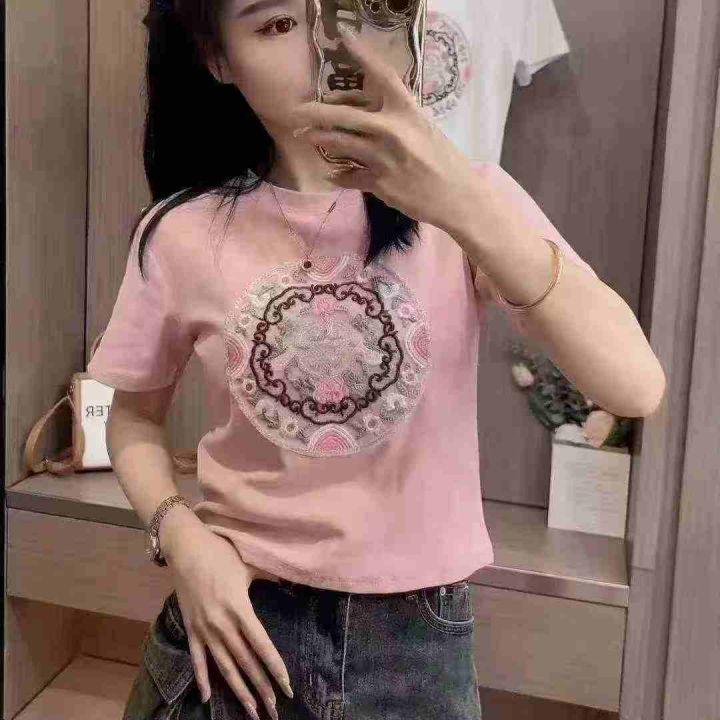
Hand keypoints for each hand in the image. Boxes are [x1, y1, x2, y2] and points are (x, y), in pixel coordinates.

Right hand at [163, 519, 289, 719]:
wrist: (186, 547)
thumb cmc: (221, 553)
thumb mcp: (249, 565)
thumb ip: (270, 577)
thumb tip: (289, 583)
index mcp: (240, 609)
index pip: (262, 646)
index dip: (275, 668)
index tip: (287, 686)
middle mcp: (222, 624)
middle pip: (246, 662)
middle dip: (261, 687)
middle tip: (275, 710)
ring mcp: (204, 629)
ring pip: (224, 666)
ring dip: (239, 690)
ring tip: (251, 710)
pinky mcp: (190, 629)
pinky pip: (197, 659)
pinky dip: (202, 679)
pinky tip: (207, 698)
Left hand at [292, 24, 482, 230]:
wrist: (457, 196)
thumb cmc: (445, 162)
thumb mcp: (425, 130)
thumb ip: (398, 120)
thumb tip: (368, 116)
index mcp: (408, 111)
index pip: (382, 75)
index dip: (362, 54)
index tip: (344, 36)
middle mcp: (393, 130)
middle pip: (346, 115)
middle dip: (317, 112)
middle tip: (298, 110)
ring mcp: (383, 158)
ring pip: (341, 144)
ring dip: (320, 139)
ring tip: (306, 136)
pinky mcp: (379, 183)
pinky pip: (349, 176)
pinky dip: (339, 176)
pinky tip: (332, 175)